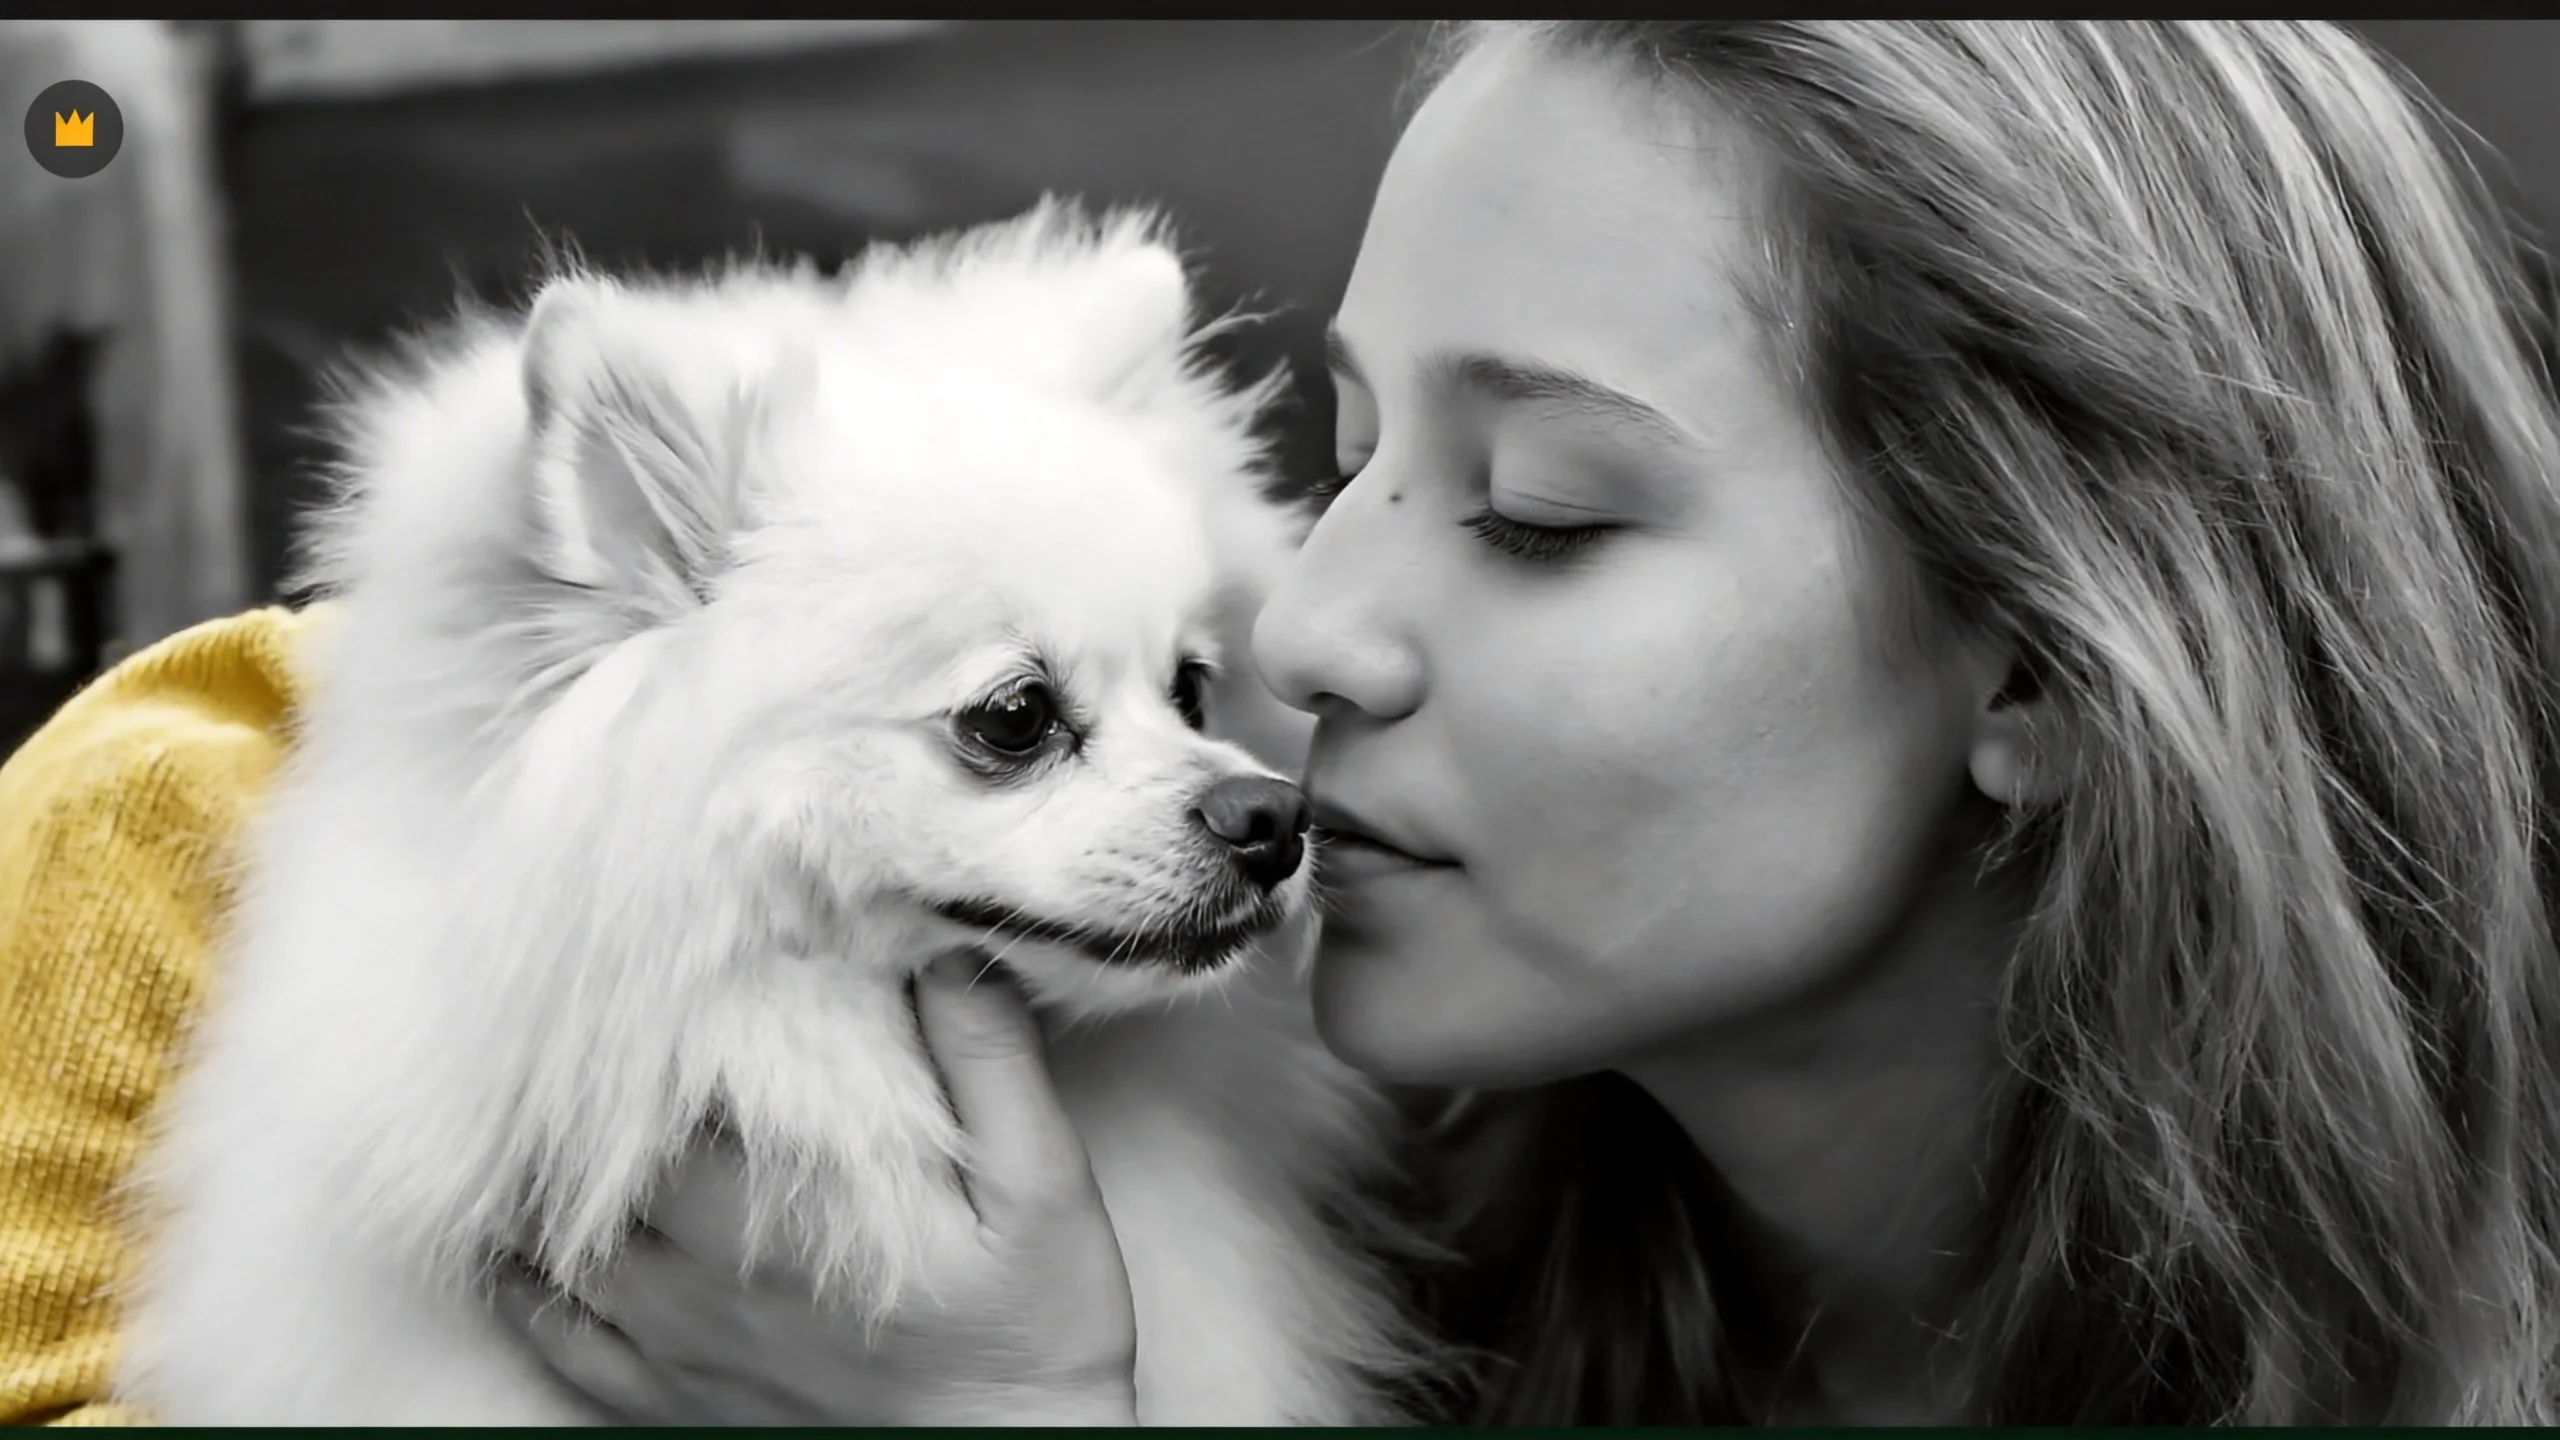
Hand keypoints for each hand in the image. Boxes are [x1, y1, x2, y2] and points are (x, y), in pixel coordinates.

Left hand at [489, 954, 1139, 1424]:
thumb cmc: (1035, 1335)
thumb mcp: (1043, 1186)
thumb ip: (991, 1063)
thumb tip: (944, 952)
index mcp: (776, 1215)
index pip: (661, 1097)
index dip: (640, 1029)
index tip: (640, 974)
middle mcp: (701, 1282)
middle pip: (591, 1165)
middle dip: (588, 1092)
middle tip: (587, 1023)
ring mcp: (677, 1352)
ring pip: (559, 1246)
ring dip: (546, 1178)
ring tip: (544, 1114)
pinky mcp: (673, 1408)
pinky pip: (559, 1340)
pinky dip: (523, 1286)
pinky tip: (518, 1244)